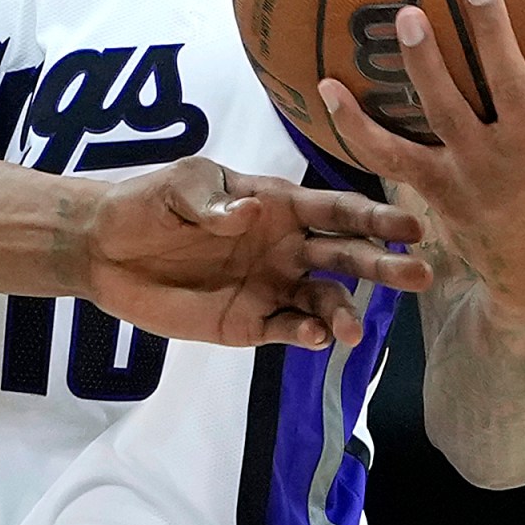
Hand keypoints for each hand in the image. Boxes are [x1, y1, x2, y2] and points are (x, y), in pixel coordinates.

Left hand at [82, 160, 431, 348]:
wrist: (104, 250)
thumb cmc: (148, 204)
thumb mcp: (179, 186)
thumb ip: (215, 200)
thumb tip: (254, 213)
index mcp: (280, 205)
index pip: (337, 211)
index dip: (375, 218)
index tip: (412, 226)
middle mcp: (287, 247)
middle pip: (346, 257)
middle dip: (383, 265)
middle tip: (420, 276)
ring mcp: (271, 287)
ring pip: (325, 301)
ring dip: (344, 313)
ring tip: (353, 329)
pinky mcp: (249, 323)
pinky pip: (287, 330)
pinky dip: (305, 336)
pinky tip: (314, 338)